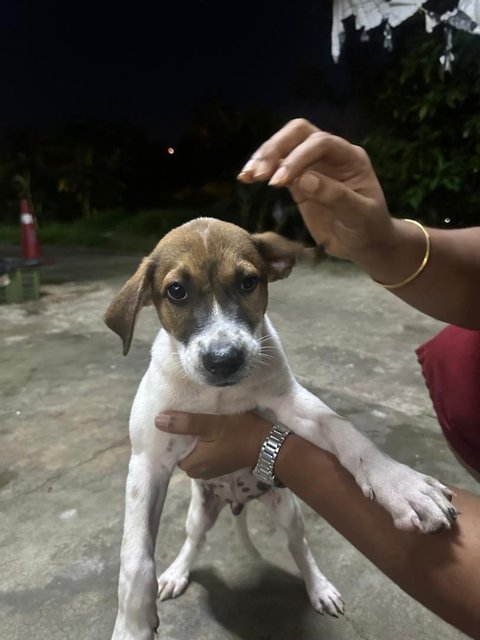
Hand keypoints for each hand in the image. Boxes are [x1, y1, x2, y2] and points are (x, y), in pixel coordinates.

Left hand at [154, 412, 270, 478]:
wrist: (269, 445)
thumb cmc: (239, 433)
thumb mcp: (211, 424)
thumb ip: (185, 423)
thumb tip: (157, 421)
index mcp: (193, 465)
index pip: (173, 449)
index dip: (176, 434)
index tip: (182, 419)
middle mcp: (200, 472)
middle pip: (184, 450)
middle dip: (187, 436)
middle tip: (193, 417)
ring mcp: (212, 470)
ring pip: (196, 451)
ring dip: (199, 438)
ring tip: (204, 421)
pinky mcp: (222, 465)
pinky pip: (208, 453)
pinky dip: (208, 442)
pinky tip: (215, 429)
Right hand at [238, 118, 397, 265]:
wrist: (365, 243)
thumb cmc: (368, 228)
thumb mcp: (360, 216)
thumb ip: (336, 196)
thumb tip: (304, 179)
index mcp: (350, 157)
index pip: (321, 143)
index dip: (299, 157)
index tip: (280, 182)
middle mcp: (330, 155)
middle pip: (299, 133)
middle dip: (277, 149)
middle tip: (260, 173)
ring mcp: (313, 165)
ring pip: (284, 146)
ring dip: (264, 157)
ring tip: (247, 176)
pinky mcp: (298, 181)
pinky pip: (276, 167)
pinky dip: (260, 170)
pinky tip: (246, 178)